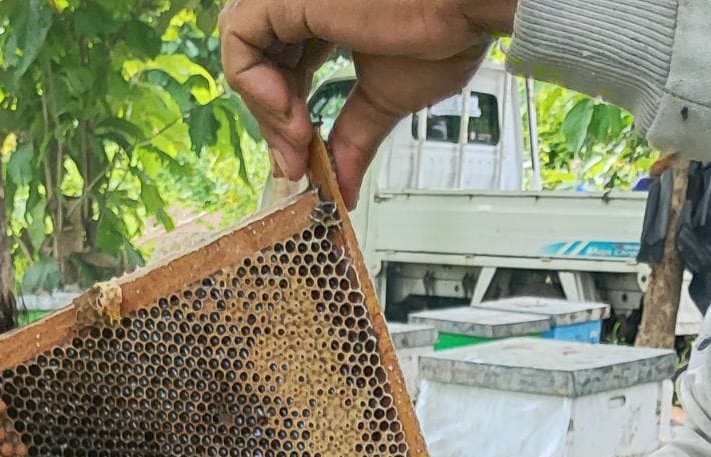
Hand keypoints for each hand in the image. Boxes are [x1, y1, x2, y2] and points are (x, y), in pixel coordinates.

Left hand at [219, 0, 517, 205]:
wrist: (471, 5)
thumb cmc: (447, 28)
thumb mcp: (386, 96)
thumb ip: (354, 136)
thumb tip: (345, 185)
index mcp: (328, 14)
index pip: (283, 65)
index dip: (286, 116)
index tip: (303, 160)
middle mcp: (305, 1)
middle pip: (260, 64)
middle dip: (273, 122)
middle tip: (296, 164)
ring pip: (243, 53)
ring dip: (265, 109)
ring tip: (299, 140)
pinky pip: (239, 41)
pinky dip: (254, 86)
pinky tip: (289, 114)